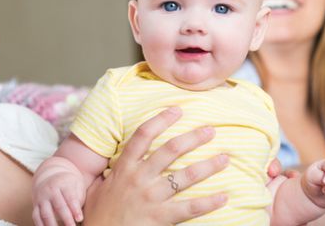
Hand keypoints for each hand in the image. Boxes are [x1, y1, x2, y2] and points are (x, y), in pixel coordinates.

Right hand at [32, 157, 85, 225]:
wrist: (49, 173)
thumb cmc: (68, 182)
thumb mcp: (76, 183)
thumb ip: (79, 197)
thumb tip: (79, 215)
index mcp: (63, 182)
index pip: (70, 197)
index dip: (75, 209)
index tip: (79, 219)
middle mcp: (50, 190)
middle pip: (59, 206)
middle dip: (66, 219)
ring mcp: (41, 197)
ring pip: (46, 214)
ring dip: (53, 225)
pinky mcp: (35, 205)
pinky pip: (36, 217)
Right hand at [82, 107, 228, 225]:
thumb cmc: (98, 212)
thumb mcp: (99, 186)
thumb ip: (112, 171)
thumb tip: (117, 158)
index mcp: (124, 167)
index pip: (143, 135)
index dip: (161, 120)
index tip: (177, 110)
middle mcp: (139, 177)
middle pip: (170, 150)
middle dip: (193, 138)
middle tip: (211, 129)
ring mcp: (151, 197)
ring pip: (185, 176)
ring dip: (208, 166)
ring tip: (225, 157)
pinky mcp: (160, 217)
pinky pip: (189, 208)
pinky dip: (208, 202)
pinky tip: (224, 196)